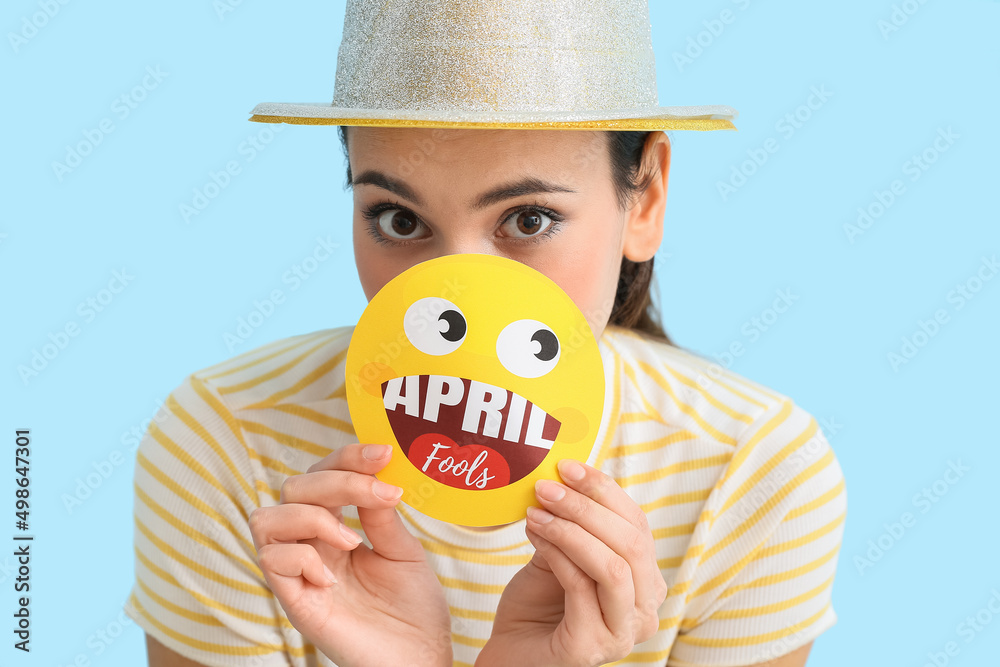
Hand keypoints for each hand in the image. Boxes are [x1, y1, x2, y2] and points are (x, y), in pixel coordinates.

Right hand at [248, 443, 451, 666]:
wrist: (420, 658)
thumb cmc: (413, 608)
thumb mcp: (404, 551)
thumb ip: (381, 515)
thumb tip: (374, 474)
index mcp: (337, 526)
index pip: (323, 475)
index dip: (347, 456)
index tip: (383, 453)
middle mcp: (312, 544)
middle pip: (294, 487)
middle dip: (337, 482)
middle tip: (380, 496)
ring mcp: (299, 573)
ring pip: (267, 518)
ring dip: (313, 517)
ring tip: (353, 542)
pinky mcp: (293, 602)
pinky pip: (271, 560)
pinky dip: (302, 557)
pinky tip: (333, 576)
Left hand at [477, 460, 666, 666]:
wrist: (510, 653)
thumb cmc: (536, 606)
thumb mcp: (560, 555)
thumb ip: (572, 526)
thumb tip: (564, 480)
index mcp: (646, 584)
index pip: (638, 526)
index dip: (605, 491)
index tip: (569, 466)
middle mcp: (645, 612)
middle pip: (631, 543)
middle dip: (586, 507)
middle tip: (547, 487)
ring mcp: (623, 634)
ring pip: (612, 566)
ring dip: (571, 529)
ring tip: (537, 510)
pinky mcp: (592, 647)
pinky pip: (580, 587)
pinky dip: (557, 552)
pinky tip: (534, 534)